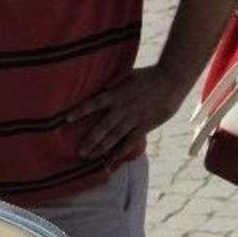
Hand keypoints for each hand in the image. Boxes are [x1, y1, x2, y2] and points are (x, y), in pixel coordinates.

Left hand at [67, 66, 184, 159]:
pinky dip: (119, 152)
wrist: (171, 80)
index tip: (65, 119)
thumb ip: (113, 84)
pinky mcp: (144, 126)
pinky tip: (110, 160)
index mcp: (116, 94)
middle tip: (78, 152)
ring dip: (100, 148)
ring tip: (89, 157)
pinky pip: (129, 142)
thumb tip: (98, 86)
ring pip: (114, 137)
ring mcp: (133, 118)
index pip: (93, 103)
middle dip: (89, 140)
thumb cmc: (148, 76)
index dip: (79, 111)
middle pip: (102, 126)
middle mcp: (122, 108)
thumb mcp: (127, 76)